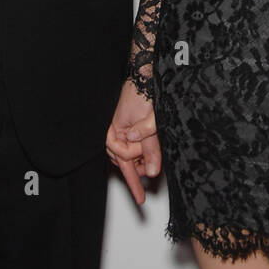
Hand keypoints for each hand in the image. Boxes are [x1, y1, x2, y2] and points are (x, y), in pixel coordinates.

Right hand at [106, 80, 161, 206]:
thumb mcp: (151, 122)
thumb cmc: (145, 91)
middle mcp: (116, 131)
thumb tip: (152, 171)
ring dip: (140, 161)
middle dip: (137, 170)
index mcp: (115, 131)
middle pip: (124, 160)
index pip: (123, 161)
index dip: (133, 180)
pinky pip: (133, 144)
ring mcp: (122, 128)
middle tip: (149, 181)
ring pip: (129, 154)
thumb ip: (150, 147)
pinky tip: (151, 154)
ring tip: (153, 166)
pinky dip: (142, 151)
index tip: (140, 197)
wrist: (146, 71)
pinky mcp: (129, 124)